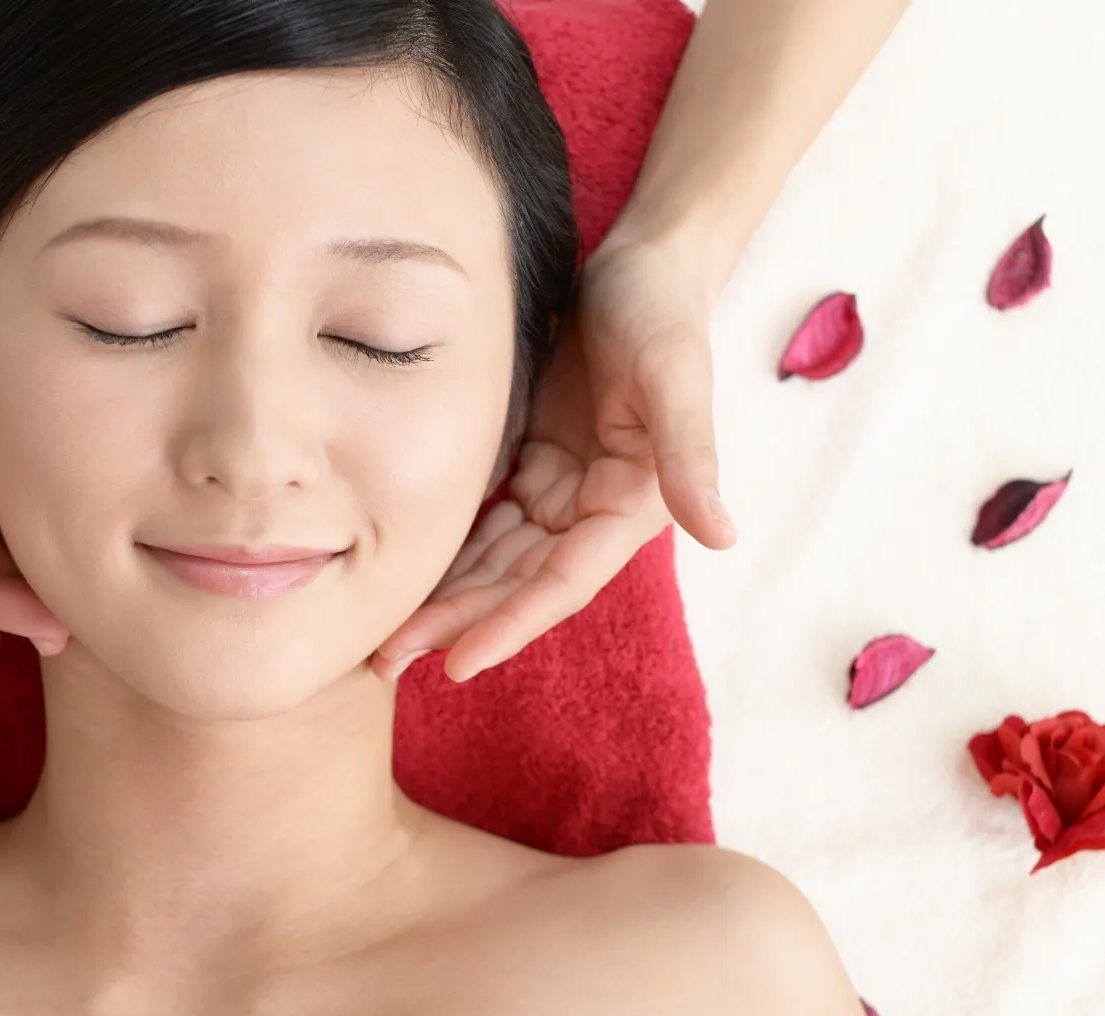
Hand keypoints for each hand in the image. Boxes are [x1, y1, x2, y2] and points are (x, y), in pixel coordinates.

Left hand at [370, 233, 736, 683]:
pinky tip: (397, 571)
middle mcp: (594, 511)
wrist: (644, 265)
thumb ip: (691, 455)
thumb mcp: (675, 372)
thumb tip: (723, 535)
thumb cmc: (663, 311)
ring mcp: (562, 492)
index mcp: (630, 505)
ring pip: (494, 562)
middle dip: (457, 624)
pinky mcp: (535, 466)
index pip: (563, 581)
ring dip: (444, 600)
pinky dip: (446, 552)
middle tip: (385, 661)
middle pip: (517, 584)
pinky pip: (483, 523)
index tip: (459, 662)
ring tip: (381, 638)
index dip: (512, 622)